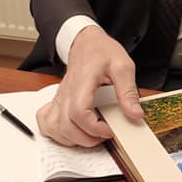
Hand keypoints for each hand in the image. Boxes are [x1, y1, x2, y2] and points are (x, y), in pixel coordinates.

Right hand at [35, 26, 143, 146]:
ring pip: (54, 128)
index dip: (94, 127)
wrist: (86, 42)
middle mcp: (67, 92)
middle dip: (86, 138)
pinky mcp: (57, 102)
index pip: (79, 112)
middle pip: (65, 125)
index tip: (110, 130)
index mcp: (83, 82)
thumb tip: (135, 115)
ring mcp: (60, 98)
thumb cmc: (102, 52)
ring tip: (91, 135)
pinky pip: (46, 122)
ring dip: (72, 139)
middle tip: (104, 134)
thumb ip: (128, 91)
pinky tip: (71, 131)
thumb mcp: (123, 66)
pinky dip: (56, 133)